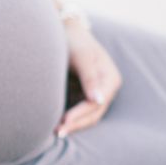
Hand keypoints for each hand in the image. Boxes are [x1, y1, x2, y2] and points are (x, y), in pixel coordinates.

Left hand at [55, 22, 121, 137]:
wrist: (67, 31)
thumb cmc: (74, 40)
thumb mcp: (81, 55)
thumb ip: (90, 77)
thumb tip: (100, 101)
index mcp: (110, 79)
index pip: (96, 103)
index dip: (80, 114)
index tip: (64, 121)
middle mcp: (107, 89)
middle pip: (93, 114)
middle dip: (76, 124)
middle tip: (57, 132)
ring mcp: (97, 94)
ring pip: (88, 117)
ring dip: (73, 125)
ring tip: (55, 132)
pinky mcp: (85, 96)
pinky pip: (80, 113)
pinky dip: (71, 120)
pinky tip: (57, 125)